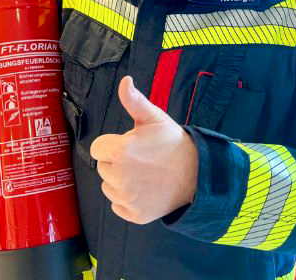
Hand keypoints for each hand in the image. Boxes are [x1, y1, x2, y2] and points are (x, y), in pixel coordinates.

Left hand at [89, 76, 197, 224]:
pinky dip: (127, 201)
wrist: (199, 174)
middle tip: (140, 160)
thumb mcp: (153, 118)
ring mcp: (128, 198)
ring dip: (120, 182)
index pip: (97, 149)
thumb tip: (125, 81)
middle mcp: (119, 178)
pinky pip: (118, 206)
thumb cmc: (172, 143)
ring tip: (144, 174)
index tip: (129, 146)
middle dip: (116, 163)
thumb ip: (134, 100)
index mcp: (118, 152)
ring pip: (109, 187)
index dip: (111, 145)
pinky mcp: (135, 215)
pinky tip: (145, 190)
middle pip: (103, 168)